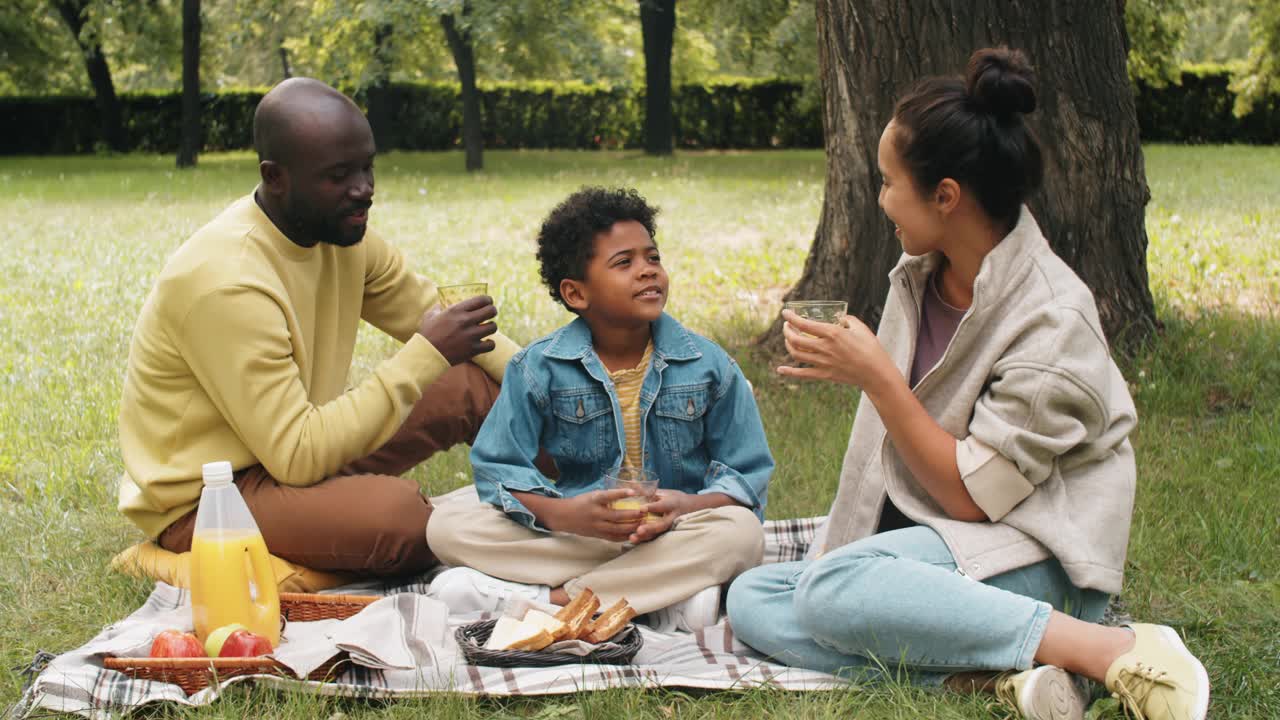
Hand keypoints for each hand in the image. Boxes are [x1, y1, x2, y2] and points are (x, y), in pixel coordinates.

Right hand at [416, 295, 497, 364]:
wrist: (426, 354)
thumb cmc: (427, 334)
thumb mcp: (430, 315)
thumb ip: (439, 307)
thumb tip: (442, 303)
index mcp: (456, 310)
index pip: (482, 299)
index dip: (488, 300)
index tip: (488, 303)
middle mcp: (466, 321)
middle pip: (491, 311)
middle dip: (492, 312)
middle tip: (489, 315)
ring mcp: (470, 335)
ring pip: (493, 327)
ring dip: (490, 327)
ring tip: (485, 329)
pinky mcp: (473, 349)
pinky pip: (491, 345)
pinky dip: (489, 344)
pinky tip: (484, 342)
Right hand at [543, 490, 643, 541]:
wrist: (564, 516)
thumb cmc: (581, 503)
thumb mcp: (592, 495)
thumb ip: (608, 496)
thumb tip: (628, 493)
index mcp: (594, 500)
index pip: (608, 496)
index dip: (621, 494)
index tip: (634, 492)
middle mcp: (595, 514)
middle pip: (617, 516)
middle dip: (633, 514)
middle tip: (645, 511)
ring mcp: (597, 526)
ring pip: (618, 529)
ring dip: (632, 526)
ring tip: (643, 523)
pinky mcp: (598, 535)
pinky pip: (614, 537)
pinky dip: (625, 536)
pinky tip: (634, 533)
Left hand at [627, 489, 694, 543]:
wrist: (690, 509)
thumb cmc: (674, 498)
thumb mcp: (664, 492)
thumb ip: (648, 491)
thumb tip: (632, 482)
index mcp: (672, 504)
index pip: (661, 506)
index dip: (651, 507)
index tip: (641, 509)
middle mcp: (672, 517)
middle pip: (661, 524)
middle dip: (650, 528)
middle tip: (639, 530)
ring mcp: (669, 527)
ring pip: (658, 534)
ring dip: (645, 537)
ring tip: (633, 538)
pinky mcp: (665, 533)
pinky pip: (654, 538)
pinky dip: (644, 540)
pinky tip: (633, 541)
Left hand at [778, 309, 899, 394]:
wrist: (876, 373)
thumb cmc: (871, 348)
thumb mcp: (860, 328)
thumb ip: (847, 320)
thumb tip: (838, 318)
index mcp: (832, 333)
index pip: (804, 324)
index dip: (791, 317)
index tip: (785, 313)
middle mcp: (824, 348)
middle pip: (795, 339)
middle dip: (787, 330)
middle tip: (787, 326)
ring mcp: (823, 363)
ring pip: (796, 354)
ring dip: (788, 345)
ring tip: (788, 339)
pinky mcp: (825, 375)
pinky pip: (802, 374)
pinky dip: (789, 372)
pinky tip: (780, 369)